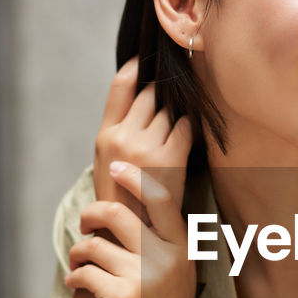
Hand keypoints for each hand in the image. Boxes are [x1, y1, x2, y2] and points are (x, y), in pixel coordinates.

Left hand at [65, 163, 195, 297]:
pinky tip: (76, 283)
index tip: (117, 168)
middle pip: (119, 214)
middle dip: (92, 213)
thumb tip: (131, 207)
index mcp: (182, 248)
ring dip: (79, 251)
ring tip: (78, 262)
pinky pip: (84, 272)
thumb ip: (164, 242)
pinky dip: (74, 276)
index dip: (136, 178)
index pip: (160, 198)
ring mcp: (142, 278)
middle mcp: (165, 258)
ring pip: (95, 245)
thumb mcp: (179, 274)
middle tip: (86, 222)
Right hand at [93, 56, 191, 214]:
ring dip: (179, 115)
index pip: (120, 85)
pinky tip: (190, 141)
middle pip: (151, 94)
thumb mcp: (108, 163)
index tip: (148, 60)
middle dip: (164, 95)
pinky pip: (188, 127)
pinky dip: (192, 130)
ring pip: (171, 111)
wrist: (129, 238)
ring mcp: (145, 146)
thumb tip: (145, 100)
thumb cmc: (124, 201)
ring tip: (179, 130)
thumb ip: (121, 131)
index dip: (136, 67)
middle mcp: (122, 136)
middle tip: (176, 100)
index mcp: (105, 136)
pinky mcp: (169, 158)